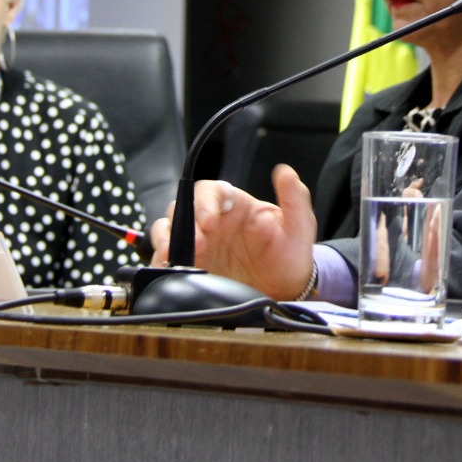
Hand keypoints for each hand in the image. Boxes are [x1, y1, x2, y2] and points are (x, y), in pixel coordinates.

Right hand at [149, 164, 316, 300]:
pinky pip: (166, 259)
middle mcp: (211, 221)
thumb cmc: (290, 253)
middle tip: (197, 244)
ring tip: (172, 255)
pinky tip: (170, 270)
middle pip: (182, 208)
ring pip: (167, 230)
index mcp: (233, 204)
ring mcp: (199, 243)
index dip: (205, 202)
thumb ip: (294, 198)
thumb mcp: (298, 226)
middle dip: (182, 224)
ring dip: (165, 240)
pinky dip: (162, 262)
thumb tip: (286, 172)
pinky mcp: (192, 265)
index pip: (209, 191)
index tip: (210, 220)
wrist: (286, 290)